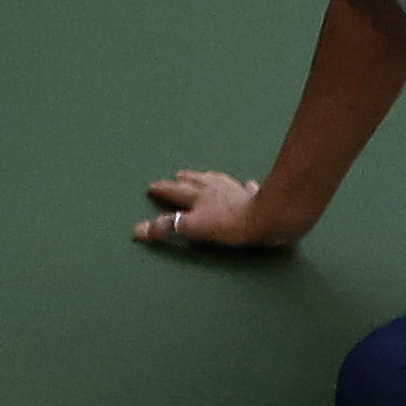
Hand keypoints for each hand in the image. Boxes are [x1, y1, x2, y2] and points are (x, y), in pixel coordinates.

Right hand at [137, 169, 280, 248]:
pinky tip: (247, 185)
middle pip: (195, 181)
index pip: (175, 191)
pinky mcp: (254, 196)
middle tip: (176, 175)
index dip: (162, 190)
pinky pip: (246, 189)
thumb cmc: (229, 224)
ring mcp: (235, 190)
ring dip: (208, 178)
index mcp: (198, 196)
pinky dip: (244, 187)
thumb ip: (167, 228)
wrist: (267, 218)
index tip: (152, 187)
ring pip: (218, 180)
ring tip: (204, 175)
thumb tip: (138, 230)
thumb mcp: (193, 228)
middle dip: (183, 180)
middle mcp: (215, 188)